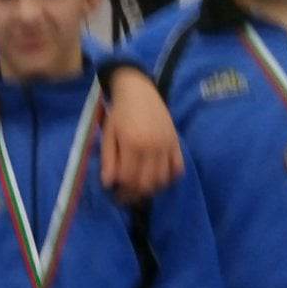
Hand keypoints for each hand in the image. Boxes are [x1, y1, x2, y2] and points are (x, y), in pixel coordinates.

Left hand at [99, 69, 183, 199]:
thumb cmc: (120, 113)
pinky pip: (178, 169)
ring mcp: (167, 145)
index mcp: (132, 143)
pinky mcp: (176, 143)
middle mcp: (152, 147)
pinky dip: (169, 178)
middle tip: (128, 196)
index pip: (128, 178)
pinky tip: (158, 178)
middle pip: (147, 183)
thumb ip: (108, 159)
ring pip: (162, 180)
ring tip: (141, 188)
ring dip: (151, 189)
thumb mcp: (109, 134)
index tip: (116, 195)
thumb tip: (108, 183)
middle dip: (136, 194)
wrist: (139, 91)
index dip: (121, 191)